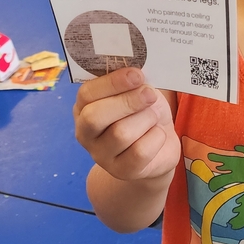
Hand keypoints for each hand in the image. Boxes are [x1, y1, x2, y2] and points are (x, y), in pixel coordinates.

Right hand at [74, 67, 179, 182]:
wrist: (159, 148)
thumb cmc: (144, 113)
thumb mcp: (138, 92)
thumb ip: (132, 82)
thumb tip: (136, 72)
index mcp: (84, 107)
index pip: (87, 94)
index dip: (112, 82)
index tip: (136, 74)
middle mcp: (86, 133)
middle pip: (96, 117)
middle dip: (127, 102)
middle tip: (149, 95)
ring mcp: (101, 155)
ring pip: (121, 133)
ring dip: (146, 119)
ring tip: (155, 116)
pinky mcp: (122, 171)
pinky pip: (140, 152)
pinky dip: (156, 138)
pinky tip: (158, 134)